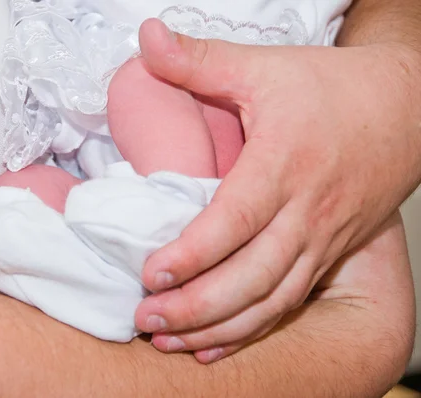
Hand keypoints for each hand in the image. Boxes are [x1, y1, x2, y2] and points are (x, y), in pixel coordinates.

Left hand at [134, 19, 420, 363]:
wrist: (409, 107)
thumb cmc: (334, 89)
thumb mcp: (264, 68)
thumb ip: (201, 60)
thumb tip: (147, 37)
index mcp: (285, 164)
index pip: (234, 221)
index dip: (192, 254)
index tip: (150, 273)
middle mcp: (308, 212)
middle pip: (252, 277)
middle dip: (197, 307)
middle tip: (146, 318)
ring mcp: (323, 239)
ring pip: (271, 301)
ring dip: (220, 328)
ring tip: (170, 342)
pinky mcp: (330, 253)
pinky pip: (290, 302)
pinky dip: (253, 329)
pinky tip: (216, 343)